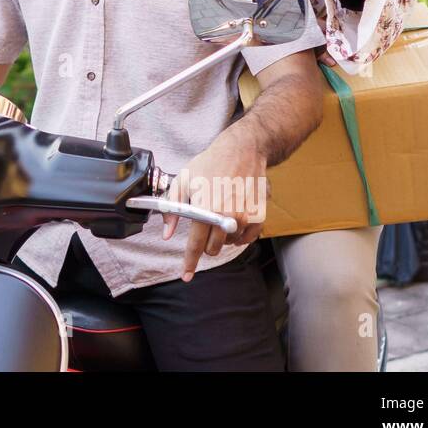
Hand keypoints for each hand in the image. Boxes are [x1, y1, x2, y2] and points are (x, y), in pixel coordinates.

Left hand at [160, 133, 267, 279]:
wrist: (242, 151)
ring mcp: (245, 218)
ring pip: (229, 244)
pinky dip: (238, 235)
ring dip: (222, 236)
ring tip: (220, 212)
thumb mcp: (182, 181)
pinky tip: (233, 220)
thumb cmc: (209, 164)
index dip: (189, 263)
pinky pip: (247, 239)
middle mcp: (227, 217)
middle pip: (212, 249)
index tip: (186, 276)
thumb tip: (167, 233)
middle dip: (205, 242)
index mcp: (206, 209)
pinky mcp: (259, 217)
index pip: (195, 245)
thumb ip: (171, 208)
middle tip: (204, 222)